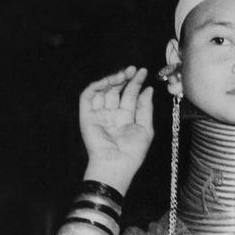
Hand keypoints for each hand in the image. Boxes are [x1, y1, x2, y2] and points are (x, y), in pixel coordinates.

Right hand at [78, 66, 154, 194]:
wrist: (117, 164)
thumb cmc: (133, 153)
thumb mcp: (145, 128)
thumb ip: (145, 108)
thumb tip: (148, 89)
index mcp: (125, 118)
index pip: (130, 95)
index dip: (136, 83)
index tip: (143, 72)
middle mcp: (111, 115)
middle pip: (116, 90)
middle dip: (125, 78)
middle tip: (134, 70)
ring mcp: (99, 114)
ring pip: (103, 91)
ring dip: (112, 80)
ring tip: (124, 74)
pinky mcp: (87, 116)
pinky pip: (88, 96)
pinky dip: (97, 86)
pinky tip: (109, 81)